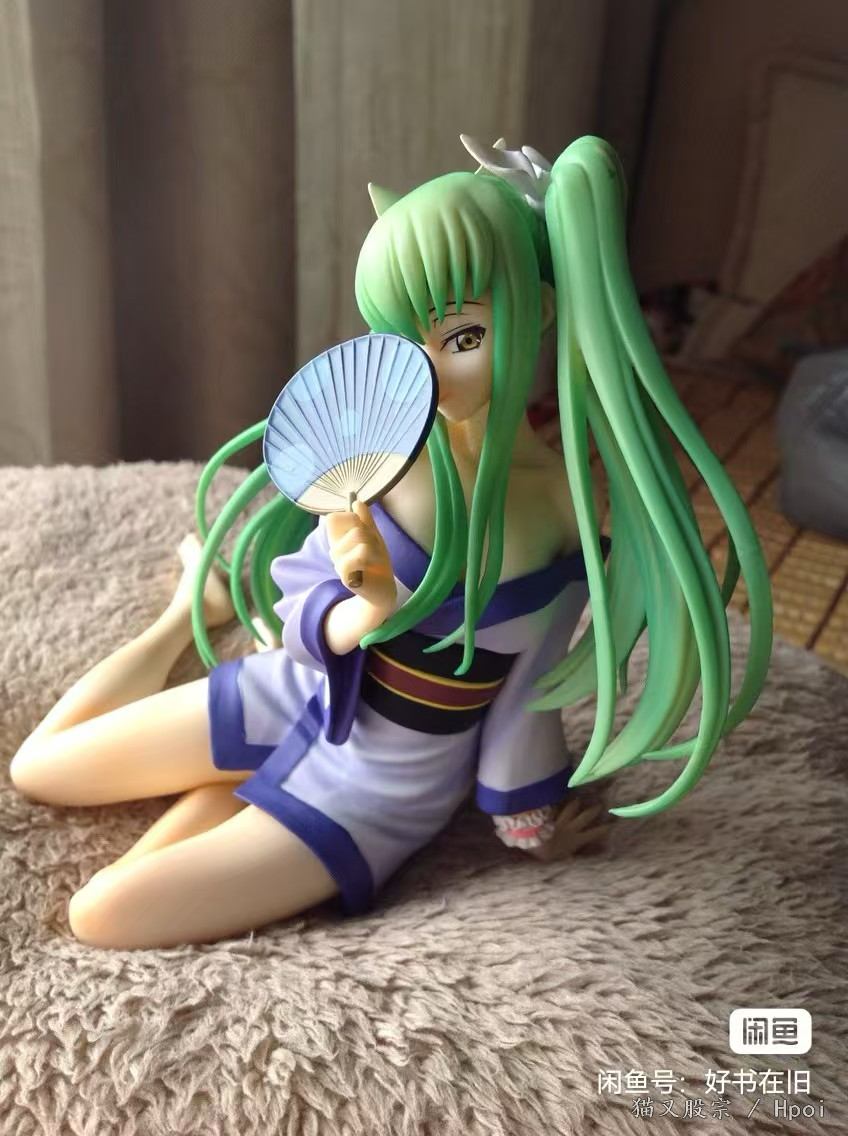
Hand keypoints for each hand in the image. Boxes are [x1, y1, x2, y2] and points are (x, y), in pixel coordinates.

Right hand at [326, 500, 396, 616]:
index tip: (363, 530)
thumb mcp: (374, 538)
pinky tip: (372, 567)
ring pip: (359, 535)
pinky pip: (361, 551)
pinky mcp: (345, 575)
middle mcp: (334, 551)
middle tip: (374, 550)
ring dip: (375, 546)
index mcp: (338, 540)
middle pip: (352, 523)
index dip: (350, 518)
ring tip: (375, 560)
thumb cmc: (376, 564)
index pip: (333, 518)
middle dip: (370, 533)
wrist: (383, 590)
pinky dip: (373, 556)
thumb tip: (356, 502)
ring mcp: (338, 563)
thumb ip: (366, 521)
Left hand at [527, 794, 611, 861]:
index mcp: (575, 840)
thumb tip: (573, 858)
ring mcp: (559, 821)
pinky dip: (555, 805)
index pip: (592, 834)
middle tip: (601, 804)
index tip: (611, 825)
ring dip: (575, 804)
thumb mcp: (561, 861)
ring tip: (578, 799)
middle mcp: (570, 828)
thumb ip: (568, 858)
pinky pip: (553, 809)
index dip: (602, 830)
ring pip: (569, 810)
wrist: (534, 842)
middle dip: (593, 811)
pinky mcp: (548, 816)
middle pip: (584, 817)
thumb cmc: (548, 855)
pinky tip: (555, 800)